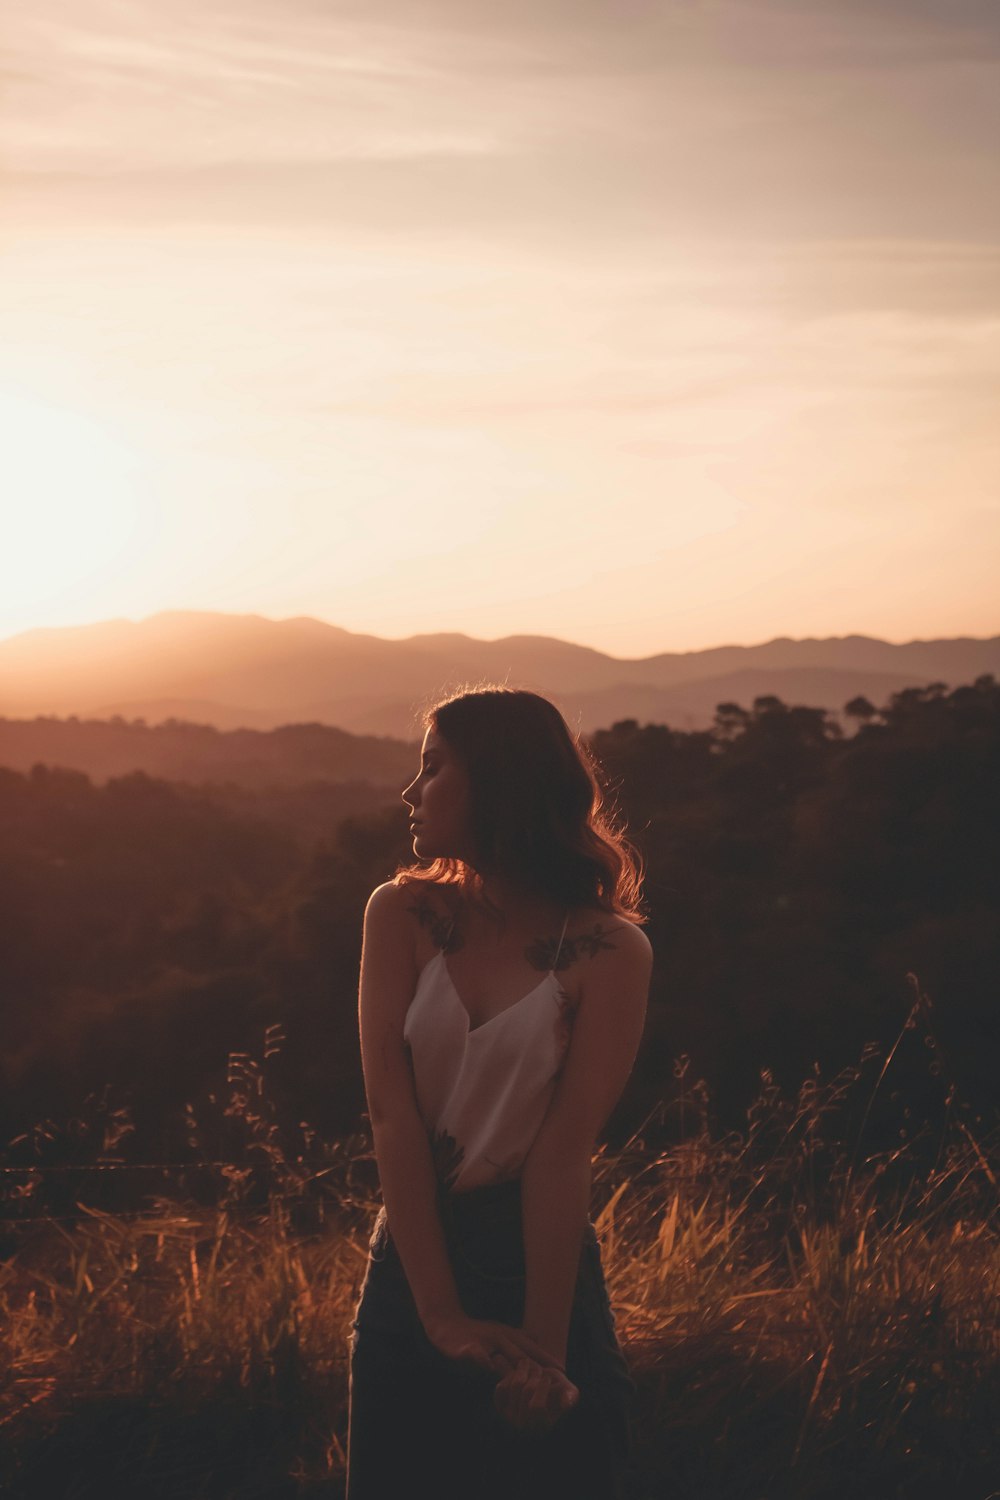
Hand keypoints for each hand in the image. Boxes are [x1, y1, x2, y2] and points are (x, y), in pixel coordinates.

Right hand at [422, 1311, 564, 1380]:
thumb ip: (517, 1337)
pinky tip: (488, 1366)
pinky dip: (482, 1359)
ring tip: (530, 1377)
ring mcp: (484, 1341)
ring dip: (517, 1364)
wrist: (447, 1324)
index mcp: (508, 1335)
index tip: (564, 1371)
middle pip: (523, 1352)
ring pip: (503, 1353)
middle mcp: (499, 1336)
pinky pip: (475, 1353)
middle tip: (553, 1378)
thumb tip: (537, 1337)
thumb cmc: (476, 1332)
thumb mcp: (499, 1332)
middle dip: (539, 1365)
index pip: (531, 1349)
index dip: (547, 1359)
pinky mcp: (467, 1347)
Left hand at [491, 1356, 579, 1433]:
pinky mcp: (501, 1408)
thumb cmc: (560, 1393)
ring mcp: (511, 1418)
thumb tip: (566, 1404)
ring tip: (529, 1366)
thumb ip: (571, 1396)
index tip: (547, 1377)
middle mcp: (525, 1427)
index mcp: (543, 1427)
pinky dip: (510, 1376)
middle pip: (527, 1392)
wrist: (541, 1392)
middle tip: (540, 1369)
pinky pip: (502, 1387)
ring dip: (523, 1370)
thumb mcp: (570, 1393)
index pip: (536, 1406)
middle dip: (535, 1375)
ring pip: (515, 1386)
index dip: (543, 1387)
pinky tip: (519, 1373)